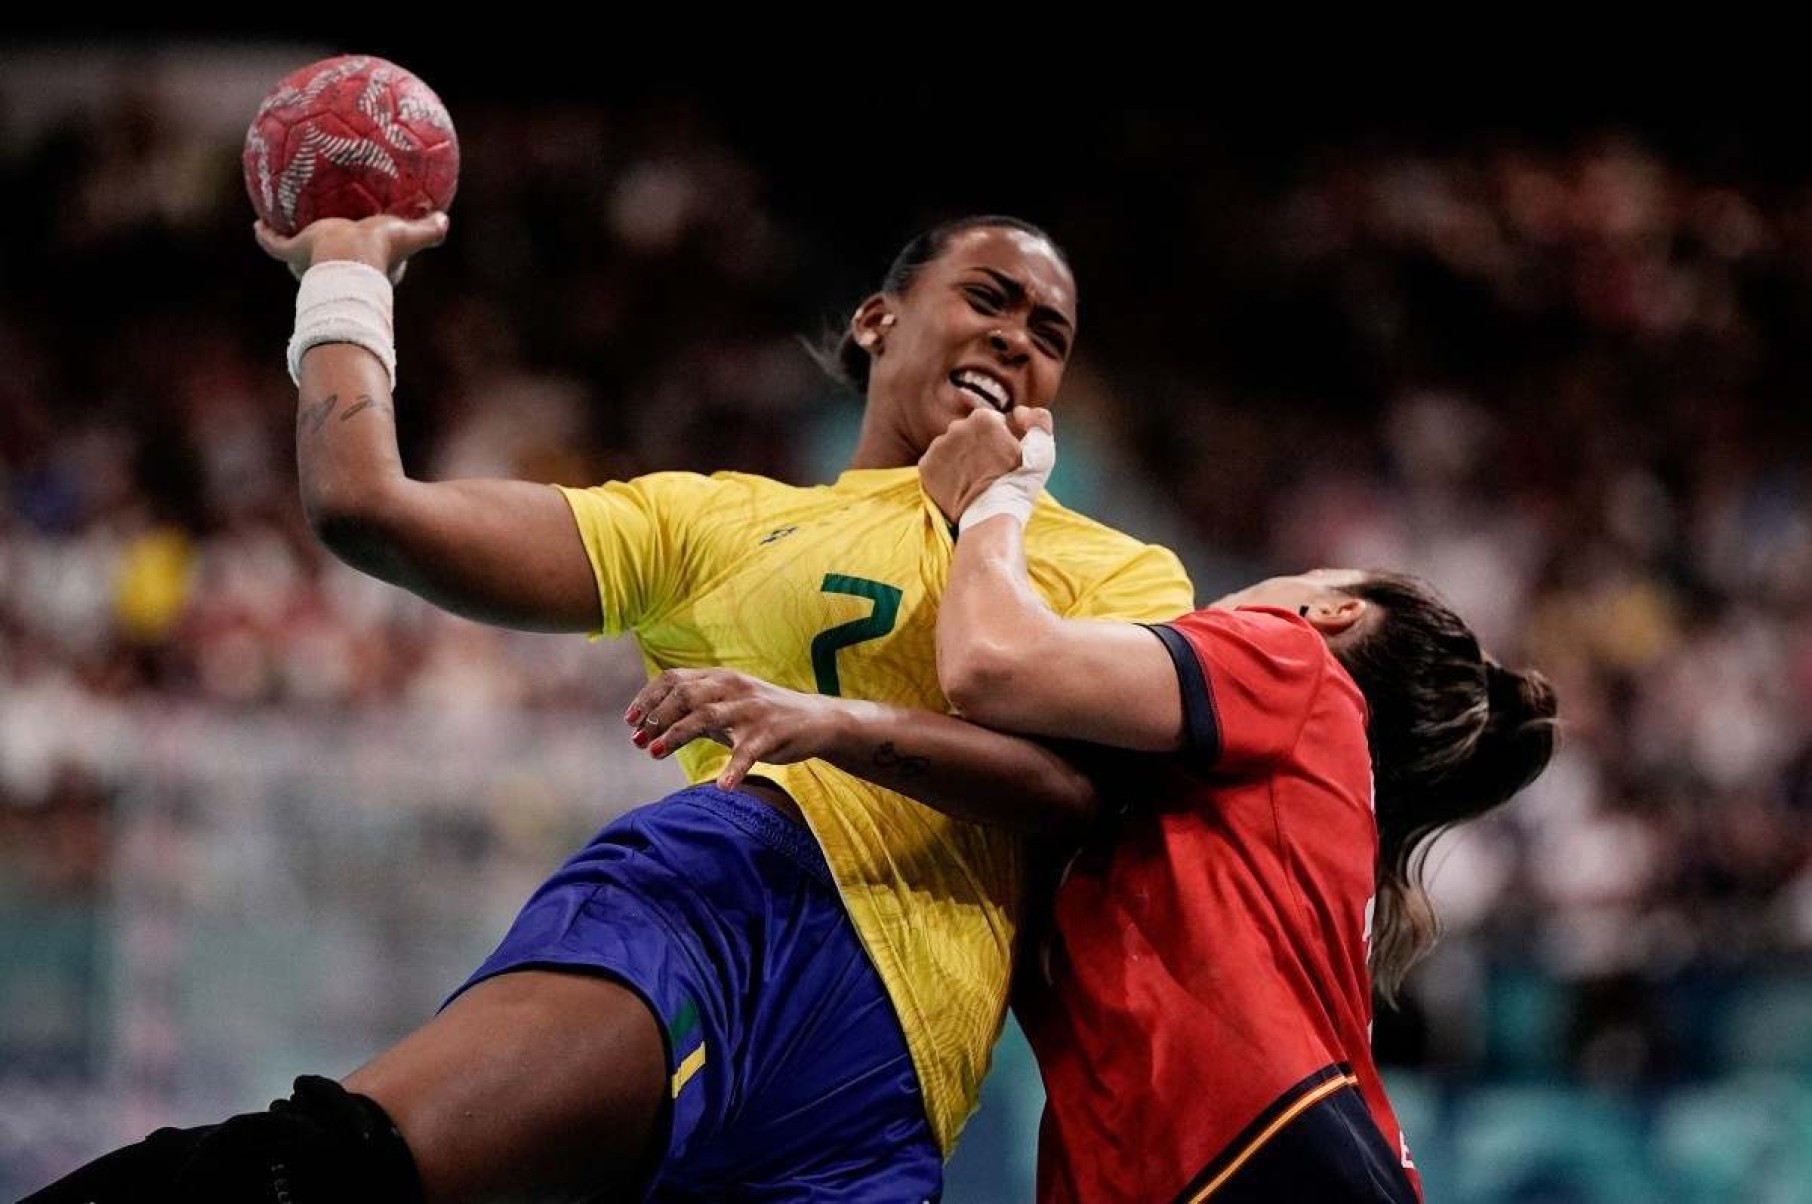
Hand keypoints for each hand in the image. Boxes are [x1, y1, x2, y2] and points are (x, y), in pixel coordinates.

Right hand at [254, 212, 449, 284]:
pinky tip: (258, 222)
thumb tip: (446, 219)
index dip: (365, 250)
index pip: (364, 258)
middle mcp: (334, 266)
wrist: (349, 256)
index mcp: (362, 265)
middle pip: (327, 259)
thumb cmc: (380, 249)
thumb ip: (429, 230)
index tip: (363, 236)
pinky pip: (272, 243)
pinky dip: (265, 235)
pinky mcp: (293, 251)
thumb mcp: (408, 235)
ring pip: (298, 254)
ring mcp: (311, 262)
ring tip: (283, 225)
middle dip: (324, 251)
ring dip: (290, 242)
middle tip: (322, 233)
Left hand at [624, 669, 844, 790]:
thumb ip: (694, 711)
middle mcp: (733, 687)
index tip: (630, 721)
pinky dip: (733, 769)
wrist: (816, 719)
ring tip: (656, 753)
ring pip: (707, 715)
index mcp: (720, 678)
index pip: (674, 678)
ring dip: (677, 734)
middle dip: (657, 717)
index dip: (648, 698)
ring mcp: (752, 710)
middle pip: (685, 694)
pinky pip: (747, 752)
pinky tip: (722, 787)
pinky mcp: (770, 734)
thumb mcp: (727, 705)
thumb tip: (651, 728)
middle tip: (640, 742)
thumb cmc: (764, 714)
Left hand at [919, 407, 1054, 521]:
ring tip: (974, 478)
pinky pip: (937, 462)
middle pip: (969, 431)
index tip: (1004, 457)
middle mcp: (956, 426)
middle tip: (989, 469)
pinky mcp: (925, 466)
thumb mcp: (1041, 451)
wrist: (989, 518)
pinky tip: (959, 484)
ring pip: (952, 446)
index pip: (993, 422)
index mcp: (984, 418)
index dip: (1001, 439)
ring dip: (962, 457)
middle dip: (979, 445)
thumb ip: (1039, 422)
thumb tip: (1020, 411)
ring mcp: (938, 446)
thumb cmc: (1018, 485)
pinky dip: (946, 471)